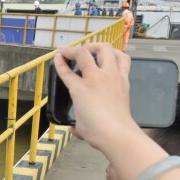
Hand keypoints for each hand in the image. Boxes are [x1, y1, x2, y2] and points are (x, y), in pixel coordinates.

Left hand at [54, 43, 179, 179]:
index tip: (99, 53)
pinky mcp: (80, 88)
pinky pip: (67, 71)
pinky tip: (56, 58)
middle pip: (106, 48)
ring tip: (68, 52)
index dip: (110, 52)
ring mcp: (96, 79)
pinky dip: (60, 62)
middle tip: (84, 50)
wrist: (116, 134)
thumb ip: (93, 119)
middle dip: (93, 45)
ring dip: (76, 49)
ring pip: (86, 52)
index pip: (121, 58)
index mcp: (123, 82)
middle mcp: (111, 76)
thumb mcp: (110, 117)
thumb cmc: (117, 131)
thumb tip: (75, 129)